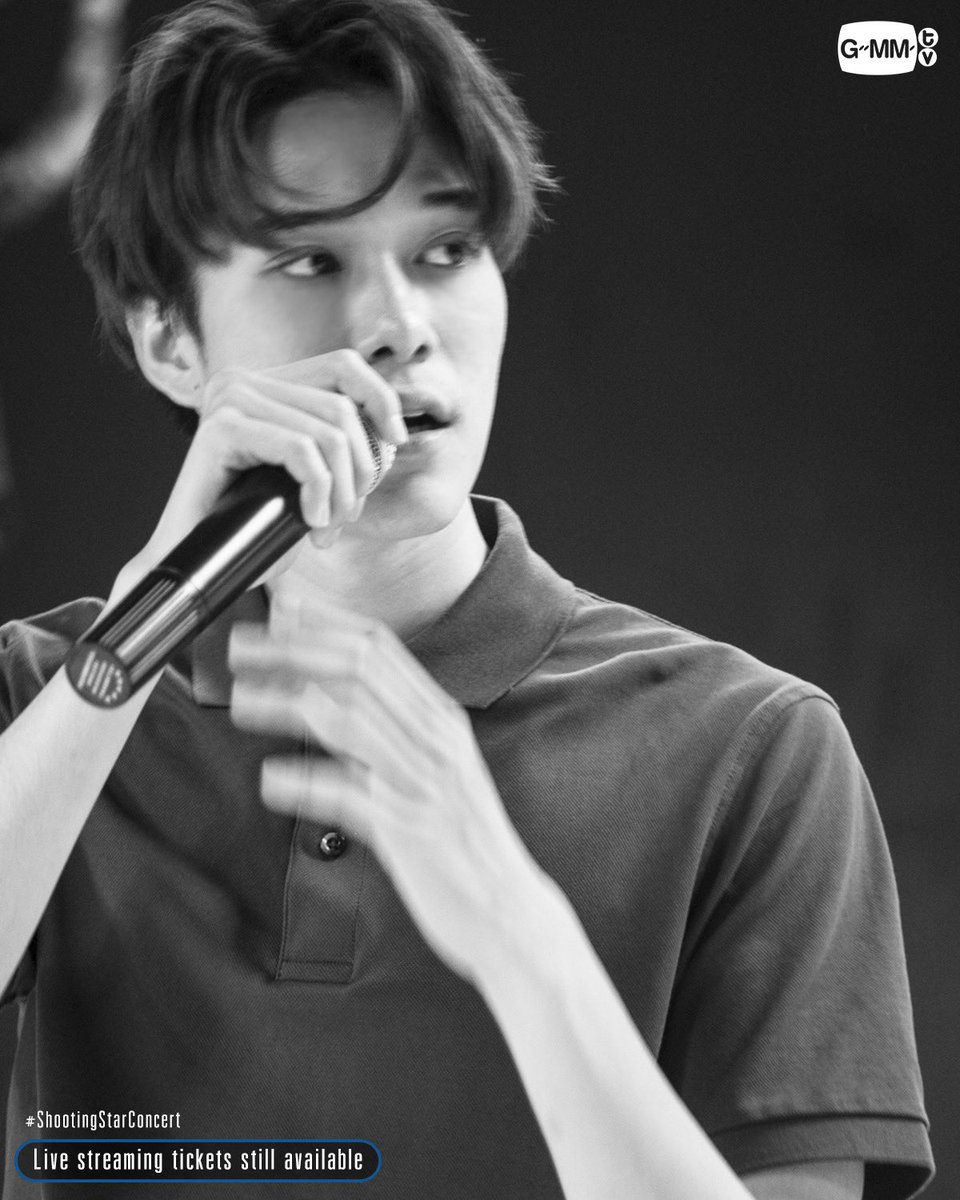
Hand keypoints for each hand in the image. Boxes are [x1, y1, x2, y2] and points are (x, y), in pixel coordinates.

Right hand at [115, 350, 407, 592]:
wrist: (195, 562)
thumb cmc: (251, 526)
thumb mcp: (306, 477)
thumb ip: (337, 445)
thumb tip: (392, 433)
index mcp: (267, 384)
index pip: (342, 366)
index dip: (380, 397)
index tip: (397, 440)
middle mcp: (243, 381)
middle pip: (341, 407)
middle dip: (360, 469)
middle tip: (347, 516)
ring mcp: (229, 399)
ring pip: (327, 434)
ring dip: (340, 491)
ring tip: (327, 527)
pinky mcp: (221, 427)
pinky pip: (299, 450)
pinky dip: (318, 490)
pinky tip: (311, 522)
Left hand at [228, 593, 552, 984]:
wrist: (509, 909)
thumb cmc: (464, 842)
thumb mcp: (439, 769)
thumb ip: (395, 731)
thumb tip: (333, 699)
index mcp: (441, 720)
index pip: (381, 649)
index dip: (325, 624)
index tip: (281, 611)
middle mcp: (434, 742)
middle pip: (359, 671)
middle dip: (294, 651)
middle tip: (242, 648)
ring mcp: (423, 784)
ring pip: (350, 722)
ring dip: (287, 705)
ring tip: (242, 702)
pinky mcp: (409, 831)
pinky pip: (350, 797)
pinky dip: (308, 783)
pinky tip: (273, 779)